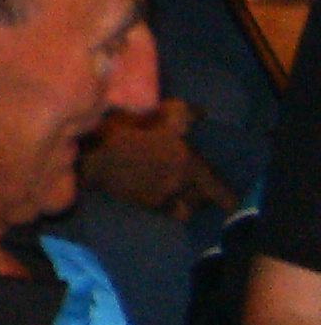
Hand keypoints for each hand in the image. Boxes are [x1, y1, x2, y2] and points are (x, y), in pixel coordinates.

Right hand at [79, 98, 238, 219]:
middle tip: (201, 191)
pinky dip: (164, 204)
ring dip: (184, 205)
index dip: (228, 199)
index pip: (221, 194)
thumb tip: (203, 114)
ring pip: (183, 210)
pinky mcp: (140, 203)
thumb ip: (185, 114)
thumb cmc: (130, 129)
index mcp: (190, 166)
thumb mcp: (161, 113)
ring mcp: (160, 198)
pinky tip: (157, 194)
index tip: (231, 202)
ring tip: (179, 196)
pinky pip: (162, 210)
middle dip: (202, 198)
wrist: (93, 153)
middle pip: (201, 203)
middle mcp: (180, 187)